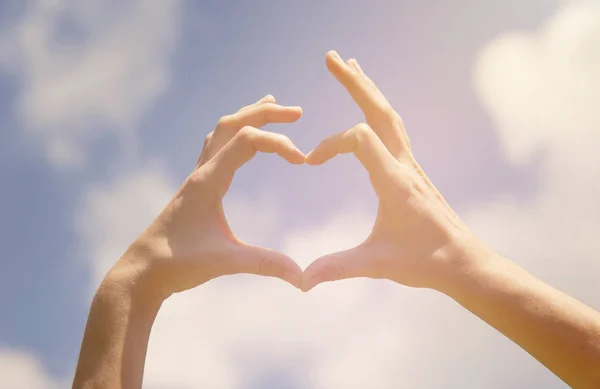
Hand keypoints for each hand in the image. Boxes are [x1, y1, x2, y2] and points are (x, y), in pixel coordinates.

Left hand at [110, 95, 304, 298]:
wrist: (142, 271)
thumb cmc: (177, 264)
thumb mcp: (225, 262)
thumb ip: (265, 264)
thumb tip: (302, 276)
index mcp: (208, 181)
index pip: (247, 140)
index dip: (279, 143)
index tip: (303, 162)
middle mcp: (202, 172)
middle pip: (233, 123)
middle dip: (266, 113)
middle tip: (296, 112)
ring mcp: (197, 177)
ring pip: (221, 131)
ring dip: (247, 116)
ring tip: (270, 104)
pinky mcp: (196, 187)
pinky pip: (215, 146)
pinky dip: (234, 133)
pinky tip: (241, 139)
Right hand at [301, 51, 483, 291]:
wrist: (463, 263)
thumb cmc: (425, 262)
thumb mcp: (377, 264)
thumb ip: (338, 267)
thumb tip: (303, 280)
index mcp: (395, 182)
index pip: (359, 138)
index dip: (330, 144)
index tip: (310, 162)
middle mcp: (405, 165)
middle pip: (379, 111)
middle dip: (355, 82)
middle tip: (332, 57)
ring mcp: (411, 164)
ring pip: (389, 116)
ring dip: (368, 90)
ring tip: (351, 67)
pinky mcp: (412, 170)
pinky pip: (394, 130)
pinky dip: (378, 111)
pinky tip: (371, 109)